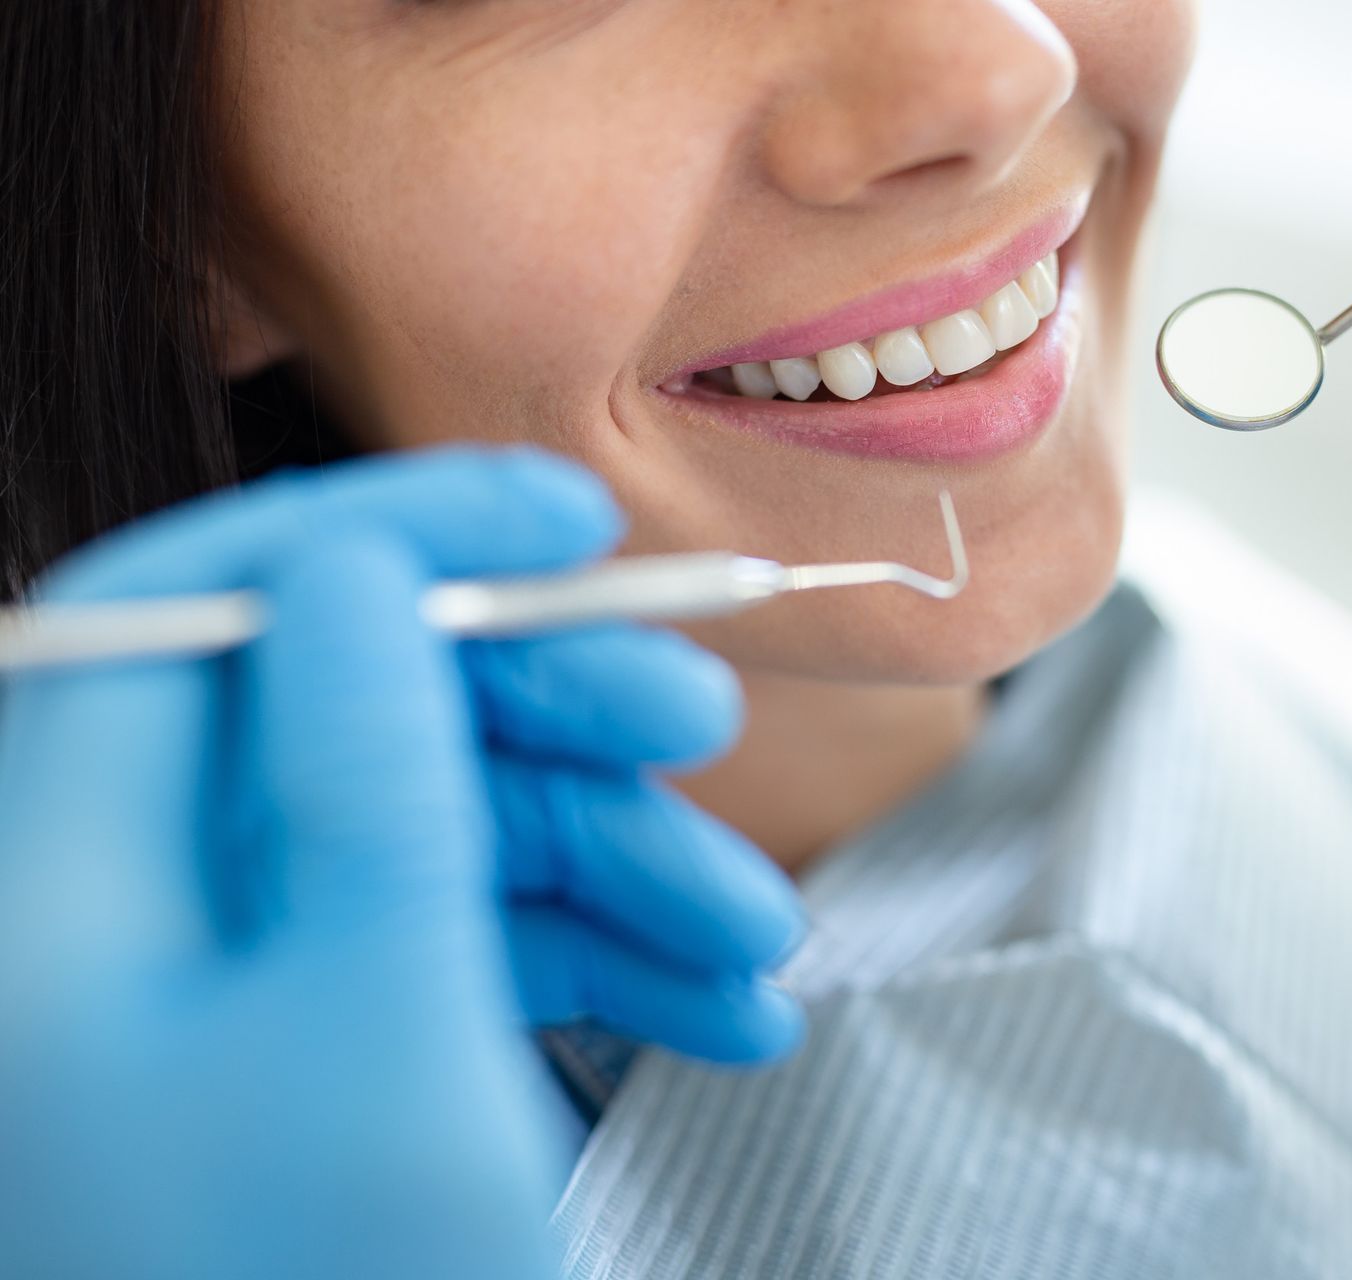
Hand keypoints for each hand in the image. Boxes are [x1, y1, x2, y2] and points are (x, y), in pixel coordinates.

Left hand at [0, 448, 804, 1279]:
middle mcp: (137, 926)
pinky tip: (720, 1003)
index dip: (384, 530)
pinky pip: (468, 952)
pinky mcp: (337, 1063)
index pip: (204, 611)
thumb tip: (362, 563)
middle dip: (544, 714)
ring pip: (438, 840)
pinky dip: (597, 960)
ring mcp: (245, 1000)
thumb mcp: (374, 1017)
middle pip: (351, 721)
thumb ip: (364, 768)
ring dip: (613, 862)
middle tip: (699, 722)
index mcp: (67, 893)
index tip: (563, 514)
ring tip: (746, 929)